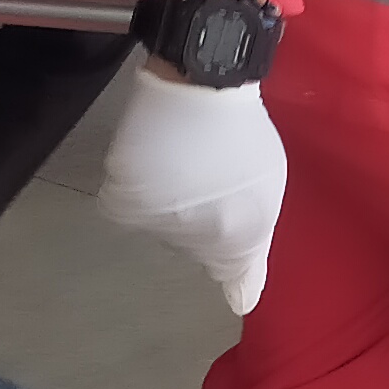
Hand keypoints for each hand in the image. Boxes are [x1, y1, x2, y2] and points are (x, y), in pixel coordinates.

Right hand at [97, 62, 287, 313]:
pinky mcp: (122, 200)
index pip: (233, 279)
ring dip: (170, 203)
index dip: (236, 264)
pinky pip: (130, 207)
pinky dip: (140, 188)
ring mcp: (155, 221)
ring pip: (162, 227)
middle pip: (194, 246)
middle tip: (209, 174)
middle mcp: (193, 243)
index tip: (233, 240)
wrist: (199, 86)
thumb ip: (254, 250)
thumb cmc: (242, 132)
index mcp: (236, 241)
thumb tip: (242, 302)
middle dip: (202, 219)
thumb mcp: (266, 187)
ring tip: (184, 161)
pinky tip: (156, 160)